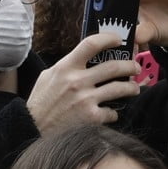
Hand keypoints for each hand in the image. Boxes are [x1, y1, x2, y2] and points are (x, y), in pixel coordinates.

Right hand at [26, 32, 140, 135]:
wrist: (33, 129)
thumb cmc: (41, 102)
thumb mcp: (48, 77)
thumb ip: (67, 66)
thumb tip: (85, 56)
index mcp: (66, 67)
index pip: (91, 44)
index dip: (109, 38)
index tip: (119, 40)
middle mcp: (77, 81)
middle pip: (113, 66)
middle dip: (130, 66)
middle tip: (135, 67)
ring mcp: (86, 100)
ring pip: (120, 88)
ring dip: (131, 87)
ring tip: (134, 88)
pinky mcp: (91, 118)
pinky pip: (112, 112)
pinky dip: (113, 113)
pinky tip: (111, 113)